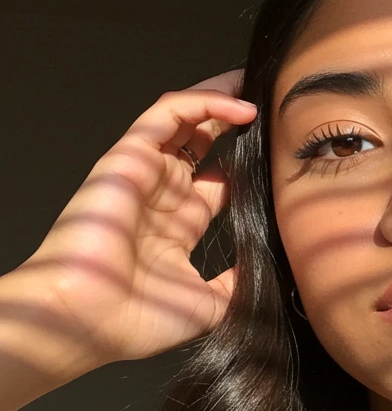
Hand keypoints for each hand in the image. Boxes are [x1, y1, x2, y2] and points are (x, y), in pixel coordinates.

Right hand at [17, 70, 257, 365]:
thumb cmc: (141, 319)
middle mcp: (163, 196)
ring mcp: (145, 174)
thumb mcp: (210, 304)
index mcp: (179, 227)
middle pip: (203, 144)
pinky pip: (166, 114)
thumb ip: (238, 281)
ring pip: (185, 120)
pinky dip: (203, 103)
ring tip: (259, 90)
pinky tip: (240, 108)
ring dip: (221, 101)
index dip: (249, 165)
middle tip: (273, 108)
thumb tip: (271, 266)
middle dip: (235, 124)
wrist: (89, 318)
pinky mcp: (128, 156)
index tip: (283, 155)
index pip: (219, 182)